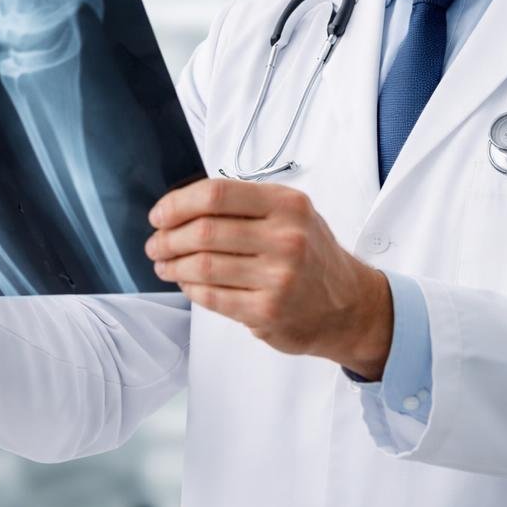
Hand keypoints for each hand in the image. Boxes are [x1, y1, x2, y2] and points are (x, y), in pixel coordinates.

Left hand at [144, 178, 392, 377]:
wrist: (350, 306)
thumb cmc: (312, 255)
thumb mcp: (292, 214)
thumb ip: (245, 205)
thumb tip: (180, 207)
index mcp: (287, 205)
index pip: (216, 194)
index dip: (177, 204)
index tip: (159, 215)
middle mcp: (286, 238)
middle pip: (204, 231)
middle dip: (167, 238)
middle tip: (155, 244)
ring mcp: (278, 278)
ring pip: (202, 265)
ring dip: (173, 264)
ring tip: (163, 264)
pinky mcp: (267, 312)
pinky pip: (211, 296)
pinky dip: (190, 287)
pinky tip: (186, 281)